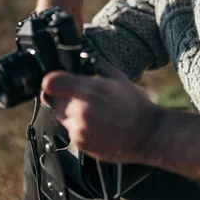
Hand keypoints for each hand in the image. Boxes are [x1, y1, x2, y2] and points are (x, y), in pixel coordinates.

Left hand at [41, 60, 163, 163]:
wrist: (147, 134)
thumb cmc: (135, 105)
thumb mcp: (118, 78)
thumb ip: (95, 65)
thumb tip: (80, 56)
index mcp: (89, 90)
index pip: (51, 83)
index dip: (51, 80)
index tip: (56, 81)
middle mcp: (81, 110)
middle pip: (54, 99)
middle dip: (64, 96)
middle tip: (83, 98)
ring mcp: (79, 129)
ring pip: (60, 116)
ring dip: (70, 112)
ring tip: (93, 113)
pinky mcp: (80, 143)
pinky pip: (70, 130)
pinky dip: (78, 127)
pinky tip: (96, 125)